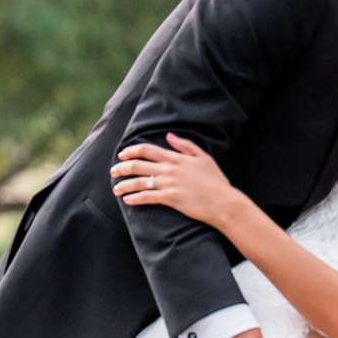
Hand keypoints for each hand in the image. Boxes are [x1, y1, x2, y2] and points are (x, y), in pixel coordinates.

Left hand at [112, 133, 240, 226]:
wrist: (224, 202)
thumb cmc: (216, 181)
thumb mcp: (204, 158)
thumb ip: (186, 145)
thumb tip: (169, 135)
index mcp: (176, 158)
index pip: (148, 150)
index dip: (131, 151)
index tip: (122, 154)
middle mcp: (170, 169)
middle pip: (138, 165)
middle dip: (122, 168)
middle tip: (113, 171)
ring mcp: (169, 184)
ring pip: (139, 182)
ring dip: (124, 184)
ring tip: (116, 189)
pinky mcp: (171, 199)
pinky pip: (147, 197)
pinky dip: (135, 198)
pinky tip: (127, 200)